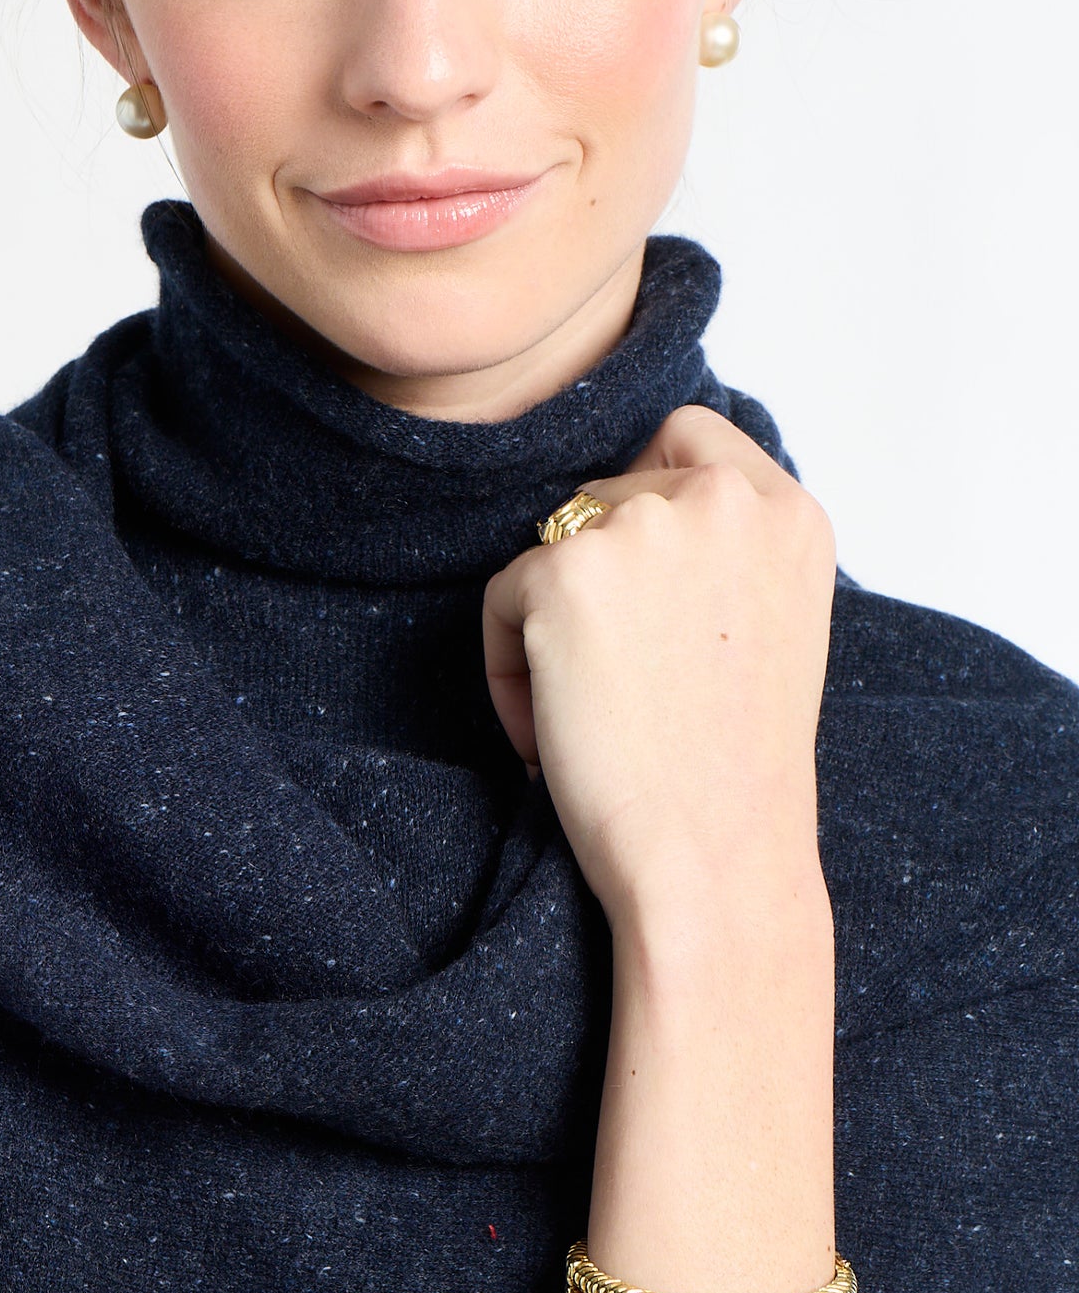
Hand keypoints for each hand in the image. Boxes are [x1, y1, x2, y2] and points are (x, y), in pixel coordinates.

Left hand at [483, 408, 836, 932]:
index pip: (688, 436)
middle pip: (606, 494)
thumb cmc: (736, 772)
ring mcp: (643, 526)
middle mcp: (723, 498)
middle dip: (595, 583)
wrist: (715, 856)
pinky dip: (508, 668)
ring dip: (550, 626)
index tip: (641, 594)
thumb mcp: (773, 628)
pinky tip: (551, 736)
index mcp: (791, 513)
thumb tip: (631, 524)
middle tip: (620, 688)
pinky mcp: (566, 570)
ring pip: (552, 546)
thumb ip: (725, 555)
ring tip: (588, 717)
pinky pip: (502, 598)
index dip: (643, 499)